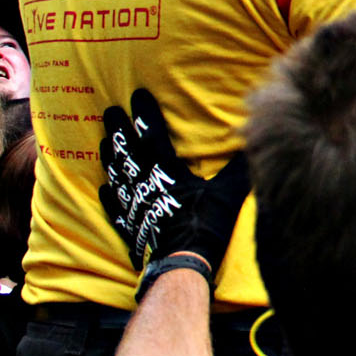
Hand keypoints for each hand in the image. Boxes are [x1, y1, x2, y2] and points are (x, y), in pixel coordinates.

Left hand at [97, 89, 248, 275]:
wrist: (182, 261)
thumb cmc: (205, 224)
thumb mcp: (228, 192)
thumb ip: (238, 166)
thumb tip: (251, 140)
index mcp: (168, 172)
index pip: (153, 137)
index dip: (145, 115)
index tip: (136, 95)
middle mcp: (146, 184)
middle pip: (129, 152)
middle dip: (119, 130)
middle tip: (109, 112)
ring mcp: (135, 205)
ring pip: (118, 175)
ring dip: (111, 156)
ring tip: (104, 141)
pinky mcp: (132, 225)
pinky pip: (115, 206)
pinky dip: (109, 195)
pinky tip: (104, 186)